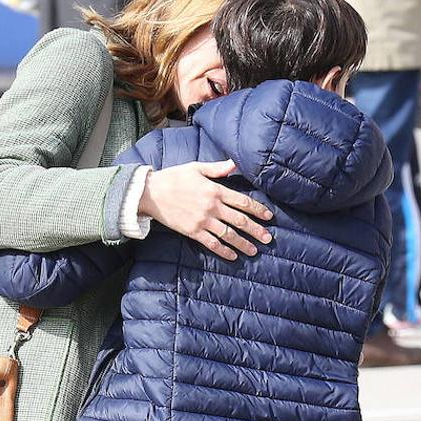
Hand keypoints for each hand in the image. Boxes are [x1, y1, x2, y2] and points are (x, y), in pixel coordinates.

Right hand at [137, 160, 273, 260]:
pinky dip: (224, 251)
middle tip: (268, 238)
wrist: (151, 193)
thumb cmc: (174, 177)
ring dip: (243, 244)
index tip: (268, 217)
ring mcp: (202, 221)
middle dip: (256, 230)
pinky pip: (211, 244)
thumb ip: (218, 168)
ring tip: (255, 251)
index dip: (257, 210)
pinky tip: (233, 257)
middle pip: (240, 220)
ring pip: (228, 234)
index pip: (242, 201)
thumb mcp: (197, 167)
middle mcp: (212, 207)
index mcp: (215, 190)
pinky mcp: (192, 231)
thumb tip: (235, 163)